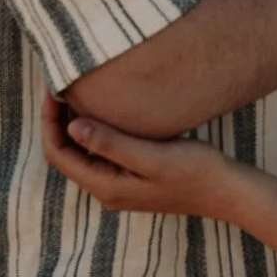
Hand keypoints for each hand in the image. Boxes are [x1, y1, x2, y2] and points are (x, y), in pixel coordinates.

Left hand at [41, 95, 233, 215]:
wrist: (226, 191)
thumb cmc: (194, 172)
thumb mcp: (151, 156)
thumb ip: (111, 143)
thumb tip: (71, 126)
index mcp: (106, 187)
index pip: (59, 154)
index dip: (49, 122)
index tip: (54, 90)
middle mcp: (107, 189)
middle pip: (66, 154)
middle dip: (57, 121)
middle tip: (61, 86)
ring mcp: (120, 185)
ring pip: (82, 153)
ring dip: (74, 124)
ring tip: (76, 93)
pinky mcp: (133, 176)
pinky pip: (101, 153)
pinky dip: (94, 130)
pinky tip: (104, 110)